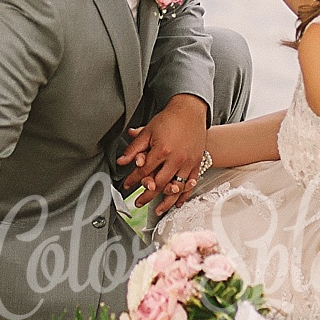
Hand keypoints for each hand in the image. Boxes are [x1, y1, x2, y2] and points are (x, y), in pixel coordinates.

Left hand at [117, 93, 206, 213]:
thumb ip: (134, 148)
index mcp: (162, 150)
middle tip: (138, 202)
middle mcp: (176, 159)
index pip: (144, 171)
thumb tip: (122, 161)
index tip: (127, 185)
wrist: (190, 111)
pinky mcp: (196, 163)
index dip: (133, 180)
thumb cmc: (170, 119)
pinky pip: (190, 183)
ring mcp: (188, 162)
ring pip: (176, 187)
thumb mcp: (148, 131)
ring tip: (157, 209)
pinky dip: (183, 194)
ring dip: (165, 201)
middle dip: (147, 195)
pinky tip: (178, 202)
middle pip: (159, 183)